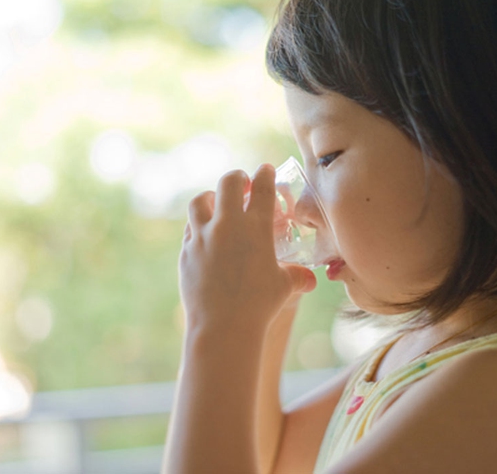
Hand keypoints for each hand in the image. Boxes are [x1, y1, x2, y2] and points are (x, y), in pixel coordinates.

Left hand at [179, 165, 316, 333]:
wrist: (223, 327)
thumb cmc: (259, 306)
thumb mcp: (284, 287)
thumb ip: (297, 277)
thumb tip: (309, 280)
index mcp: (256, 227)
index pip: (262, 188)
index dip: (265, 174)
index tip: (265, 170)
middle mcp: (227, 225)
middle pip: (228, 182)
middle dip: (237, 178)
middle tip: (242, 183)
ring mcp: (202, 237)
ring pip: (200, 201)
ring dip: (210, 197)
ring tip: (216, 203)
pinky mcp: (186, 252)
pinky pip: (189, 230)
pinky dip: (198, 226)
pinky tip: (205, 235)